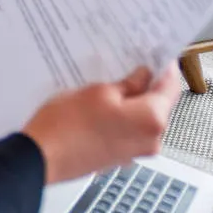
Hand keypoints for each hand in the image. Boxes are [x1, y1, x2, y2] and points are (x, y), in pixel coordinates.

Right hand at [21, 64, 182, 183]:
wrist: (41, 158)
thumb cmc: (67, 127)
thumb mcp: (99, 91)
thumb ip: (128, 84)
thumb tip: (142, 77)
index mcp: (152, 120)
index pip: (171, 86)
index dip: (164, 66)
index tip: (158, 53)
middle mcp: (149, 140)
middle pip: (159, 103)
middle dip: (146, 83)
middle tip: (130, 62)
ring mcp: (134, 152)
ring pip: (141, 117)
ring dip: (131, 99)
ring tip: (110, 82)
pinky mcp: (118, 157)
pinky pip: (128, 130)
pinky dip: (120, 115)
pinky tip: (101, 103)